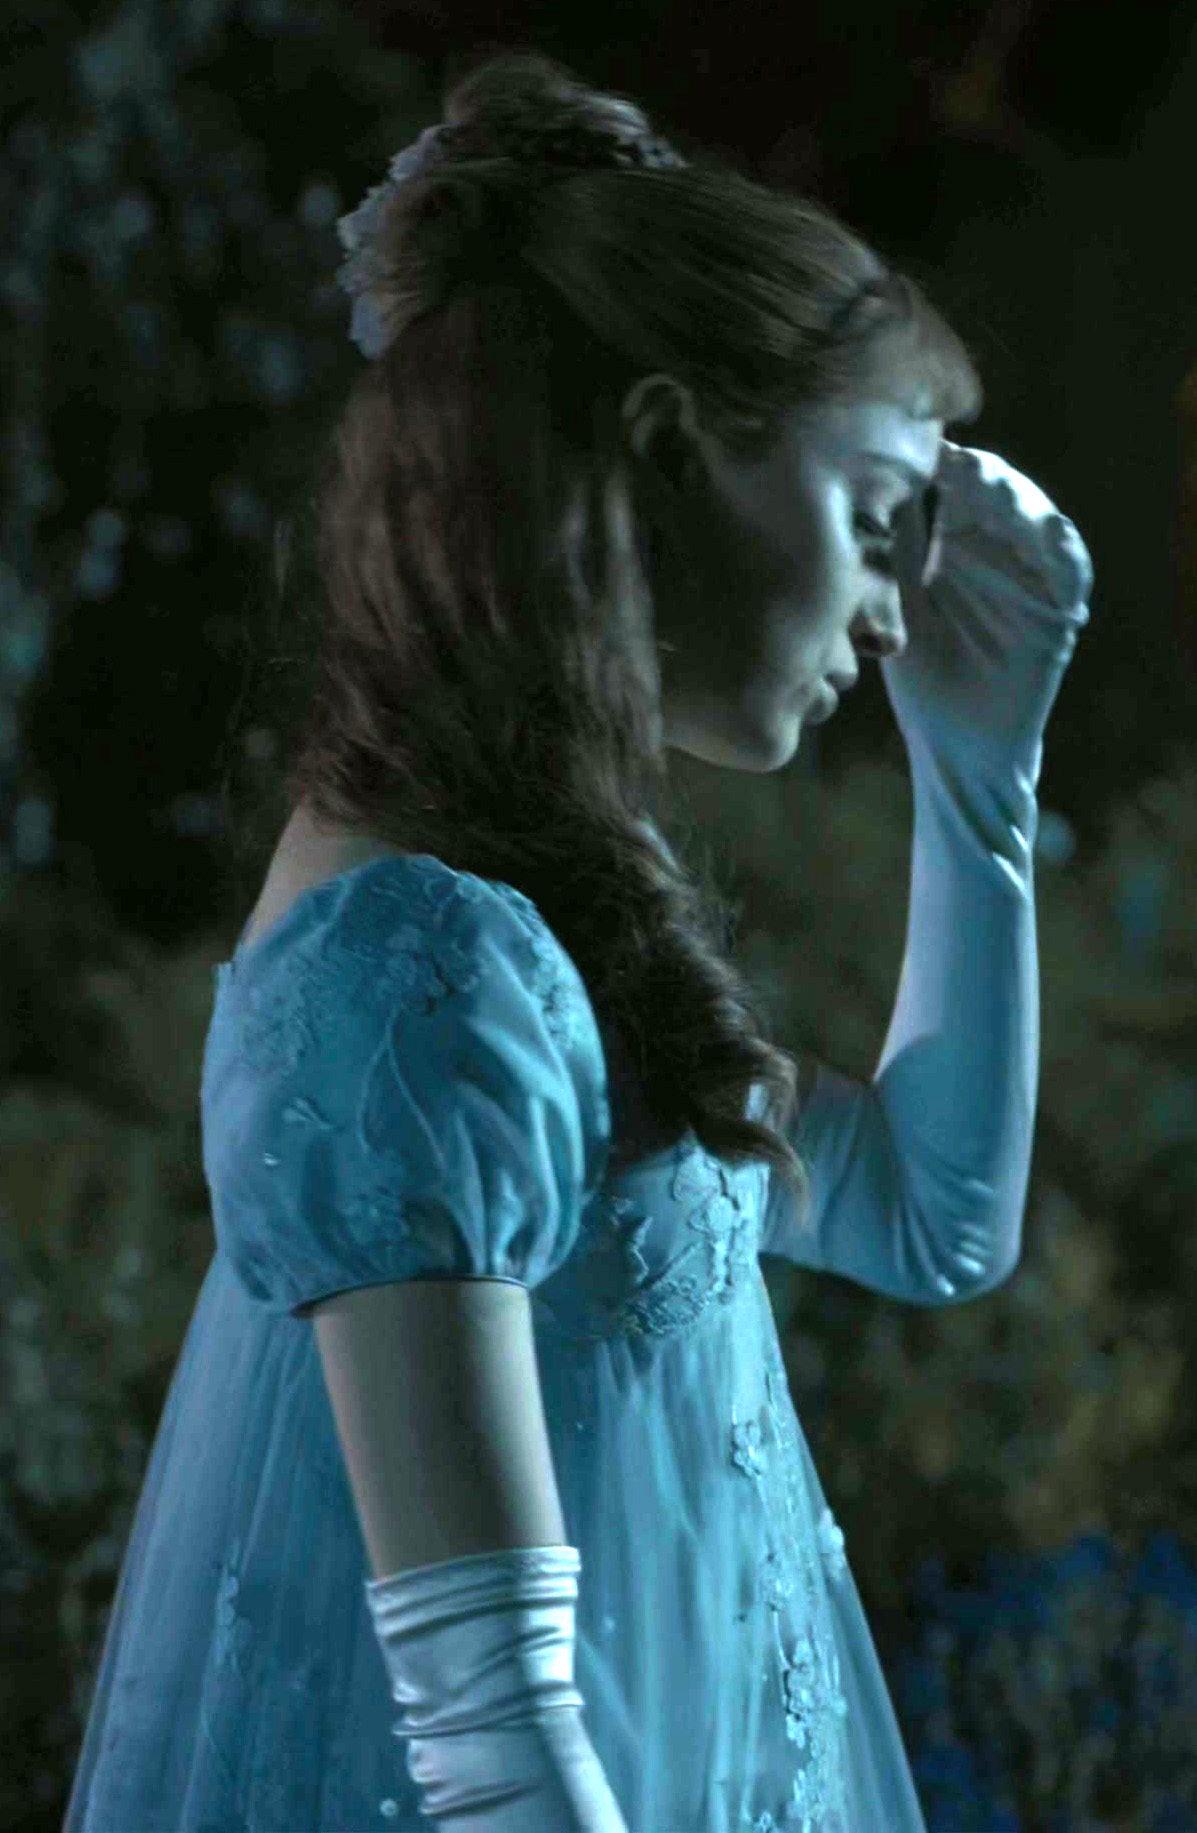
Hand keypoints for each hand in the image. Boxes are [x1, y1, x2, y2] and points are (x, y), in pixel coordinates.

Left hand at [882, 440, 1093, 779]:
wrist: (953, 746)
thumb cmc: (919, 677)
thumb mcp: (896, 608)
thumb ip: (890, 553)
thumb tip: (863, 488)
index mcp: (958, 545)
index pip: (956, 488)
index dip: (940, 464)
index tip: (914, 443)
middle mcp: (1000, 552)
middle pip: (997, 493)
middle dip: (978, 472)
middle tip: (953, 456)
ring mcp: (1033, 578)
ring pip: (1036, 520)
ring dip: (1017, 498)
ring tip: (990, 482)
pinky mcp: (1060, 611)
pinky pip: (1071, 571)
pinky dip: (1062, 548)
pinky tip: (1046, 529)